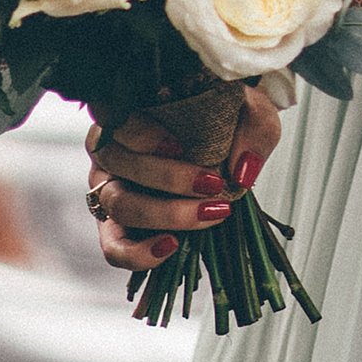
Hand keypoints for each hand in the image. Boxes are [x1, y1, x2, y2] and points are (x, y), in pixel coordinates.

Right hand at [84, 86, 284, 273]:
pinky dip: (139, 252)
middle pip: (119, 162)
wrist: (225, 143)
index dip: (140, 133)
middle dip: (168, 178)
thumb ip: (252, 129)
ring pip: (120, 204)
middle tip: (213, 184)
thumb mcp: (248, 112)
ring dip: (165, 213)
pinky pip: (114, 247)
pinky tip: (171, 246)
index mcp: (131, 109)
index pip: (113, 115)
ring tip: (208, 213)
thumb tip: (242, 170)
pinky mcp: (116, 225)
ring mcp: (109, 187)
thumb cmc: (225, 120)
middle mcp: (112, 147)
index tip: (180, 145)